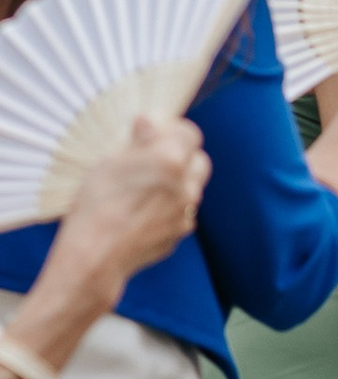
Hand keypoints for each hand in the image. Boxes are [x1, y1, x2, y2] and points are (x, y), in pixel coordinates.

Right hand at [43, 116, 207, 303]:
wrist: (96, 256)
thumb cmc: (98, 204)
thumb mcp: (111, 163)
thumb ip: (138, 142)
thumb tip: (149, 123)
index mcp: (172, 160)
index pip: (190, 133)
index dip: (173, 131)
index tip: (156, 134)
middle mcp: (188, 186)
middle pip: (199, 160)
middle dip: (182, 156)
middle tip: (154, 160)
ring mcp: (187, 213)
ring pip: (192, 188)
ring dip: (177, 183)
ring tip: (144, 189)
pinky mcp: (180, 234)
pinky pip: (182, 213)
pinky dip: (170, 208)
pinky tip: (142, 213)